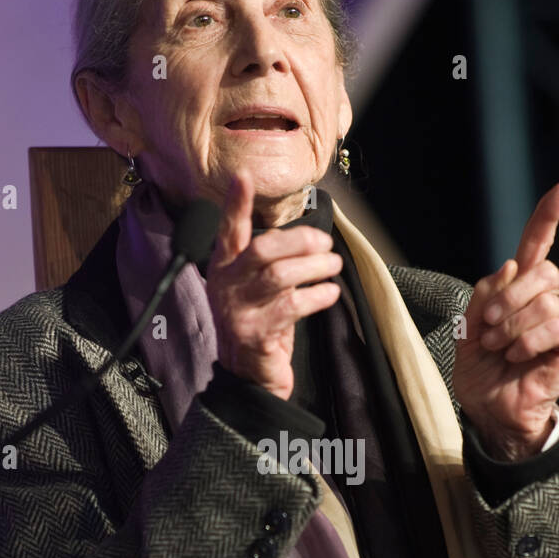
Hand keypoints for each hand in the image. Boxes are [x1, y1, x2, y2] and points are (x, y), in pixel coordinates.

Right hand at [205, 169, 342, 399]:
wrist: (248, 380)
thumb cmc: (258, 329)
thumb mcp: (256, 292)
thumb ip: (268, 265)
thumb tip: (306, 238)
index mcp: (223, 270)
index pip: (228, 231)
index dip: (235, 204)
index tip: (243, 176)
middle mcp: (226, 287)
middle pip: (262, 250)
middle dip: (299, 241)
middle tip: (325, 243)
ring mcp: (238, 312)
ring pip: (279, 276)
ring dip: (314, 267)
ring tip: (334, 266)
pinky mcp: (255, 334)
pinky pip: (292, 307)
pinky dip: (317, 296)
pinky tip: (330, 292)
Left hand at [452, 182, 558, 459]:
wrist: (490, 412)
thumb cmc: (480, 372)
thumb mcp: (465, 330)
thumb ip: (483, 296)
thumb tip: (511, 268)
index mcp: (517, 289)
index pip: (537, 245)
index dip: (549, 217)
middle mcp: (544, 299)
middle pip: (542, 271)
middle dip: (507, 297)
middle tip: (486, 327)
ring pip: (548, 301)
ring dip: (513, 326)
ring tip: (498, 349)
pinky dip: (532, 339)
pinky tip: (517, 355)